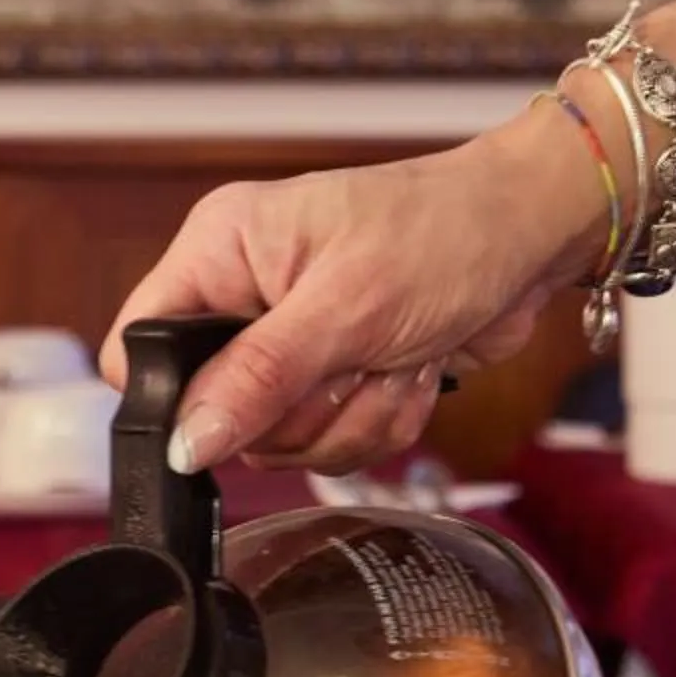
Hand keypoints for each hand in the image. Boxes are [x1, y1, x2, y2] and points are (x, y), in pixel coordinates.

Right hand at [99, 116, 603, 473]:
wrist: (535, 237)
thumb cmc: (445, 233)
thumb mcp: (345, 308)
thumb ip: (257, 379)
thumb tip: (184, 442)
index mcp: (219, 251)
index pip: (140, 346)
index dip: (178, 396)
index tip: (244, 405)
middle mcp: (244, 296)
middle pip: (218, 414)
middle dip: (299, 410)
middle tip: (352, 360)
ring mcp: (291, 343)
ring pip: (280, 440)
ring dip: (351, 416)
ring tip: (393, 357)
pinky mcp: (336, 376)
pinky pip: (331, 442)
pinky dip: (381, 419)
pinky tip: (410, 369)